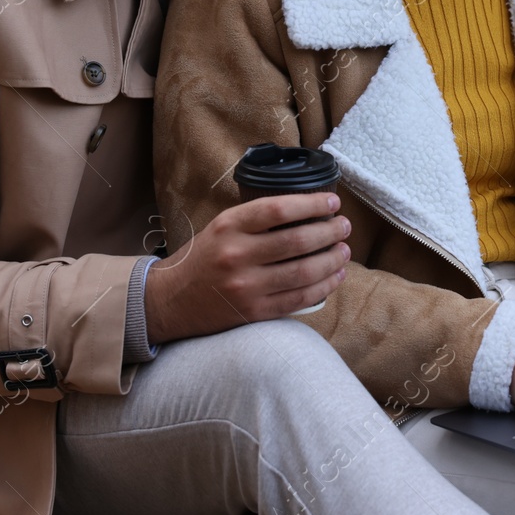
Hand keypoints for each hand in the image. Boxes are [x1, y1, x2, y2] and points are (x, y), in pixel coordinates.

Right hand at [145, 194, 349, 343]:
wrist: (170, 300)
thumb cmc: (202, 259)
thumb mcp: (221, 227)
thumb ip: (256, 220)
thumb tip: (306, 210)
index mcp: (228, 227)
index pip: (278, 210)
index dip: (311, 204)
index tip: (332, 201)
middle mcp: (237, 255)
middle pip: (297, 240)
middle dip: (329, 231)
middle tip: (344, 226)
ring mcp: (246, 287)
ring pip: (303, 271)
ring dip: (332, 259)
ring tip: (344, 251)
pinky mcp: (254, 312)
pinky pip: (298, 299)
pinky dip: (323, 286)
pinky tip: (335, 276)